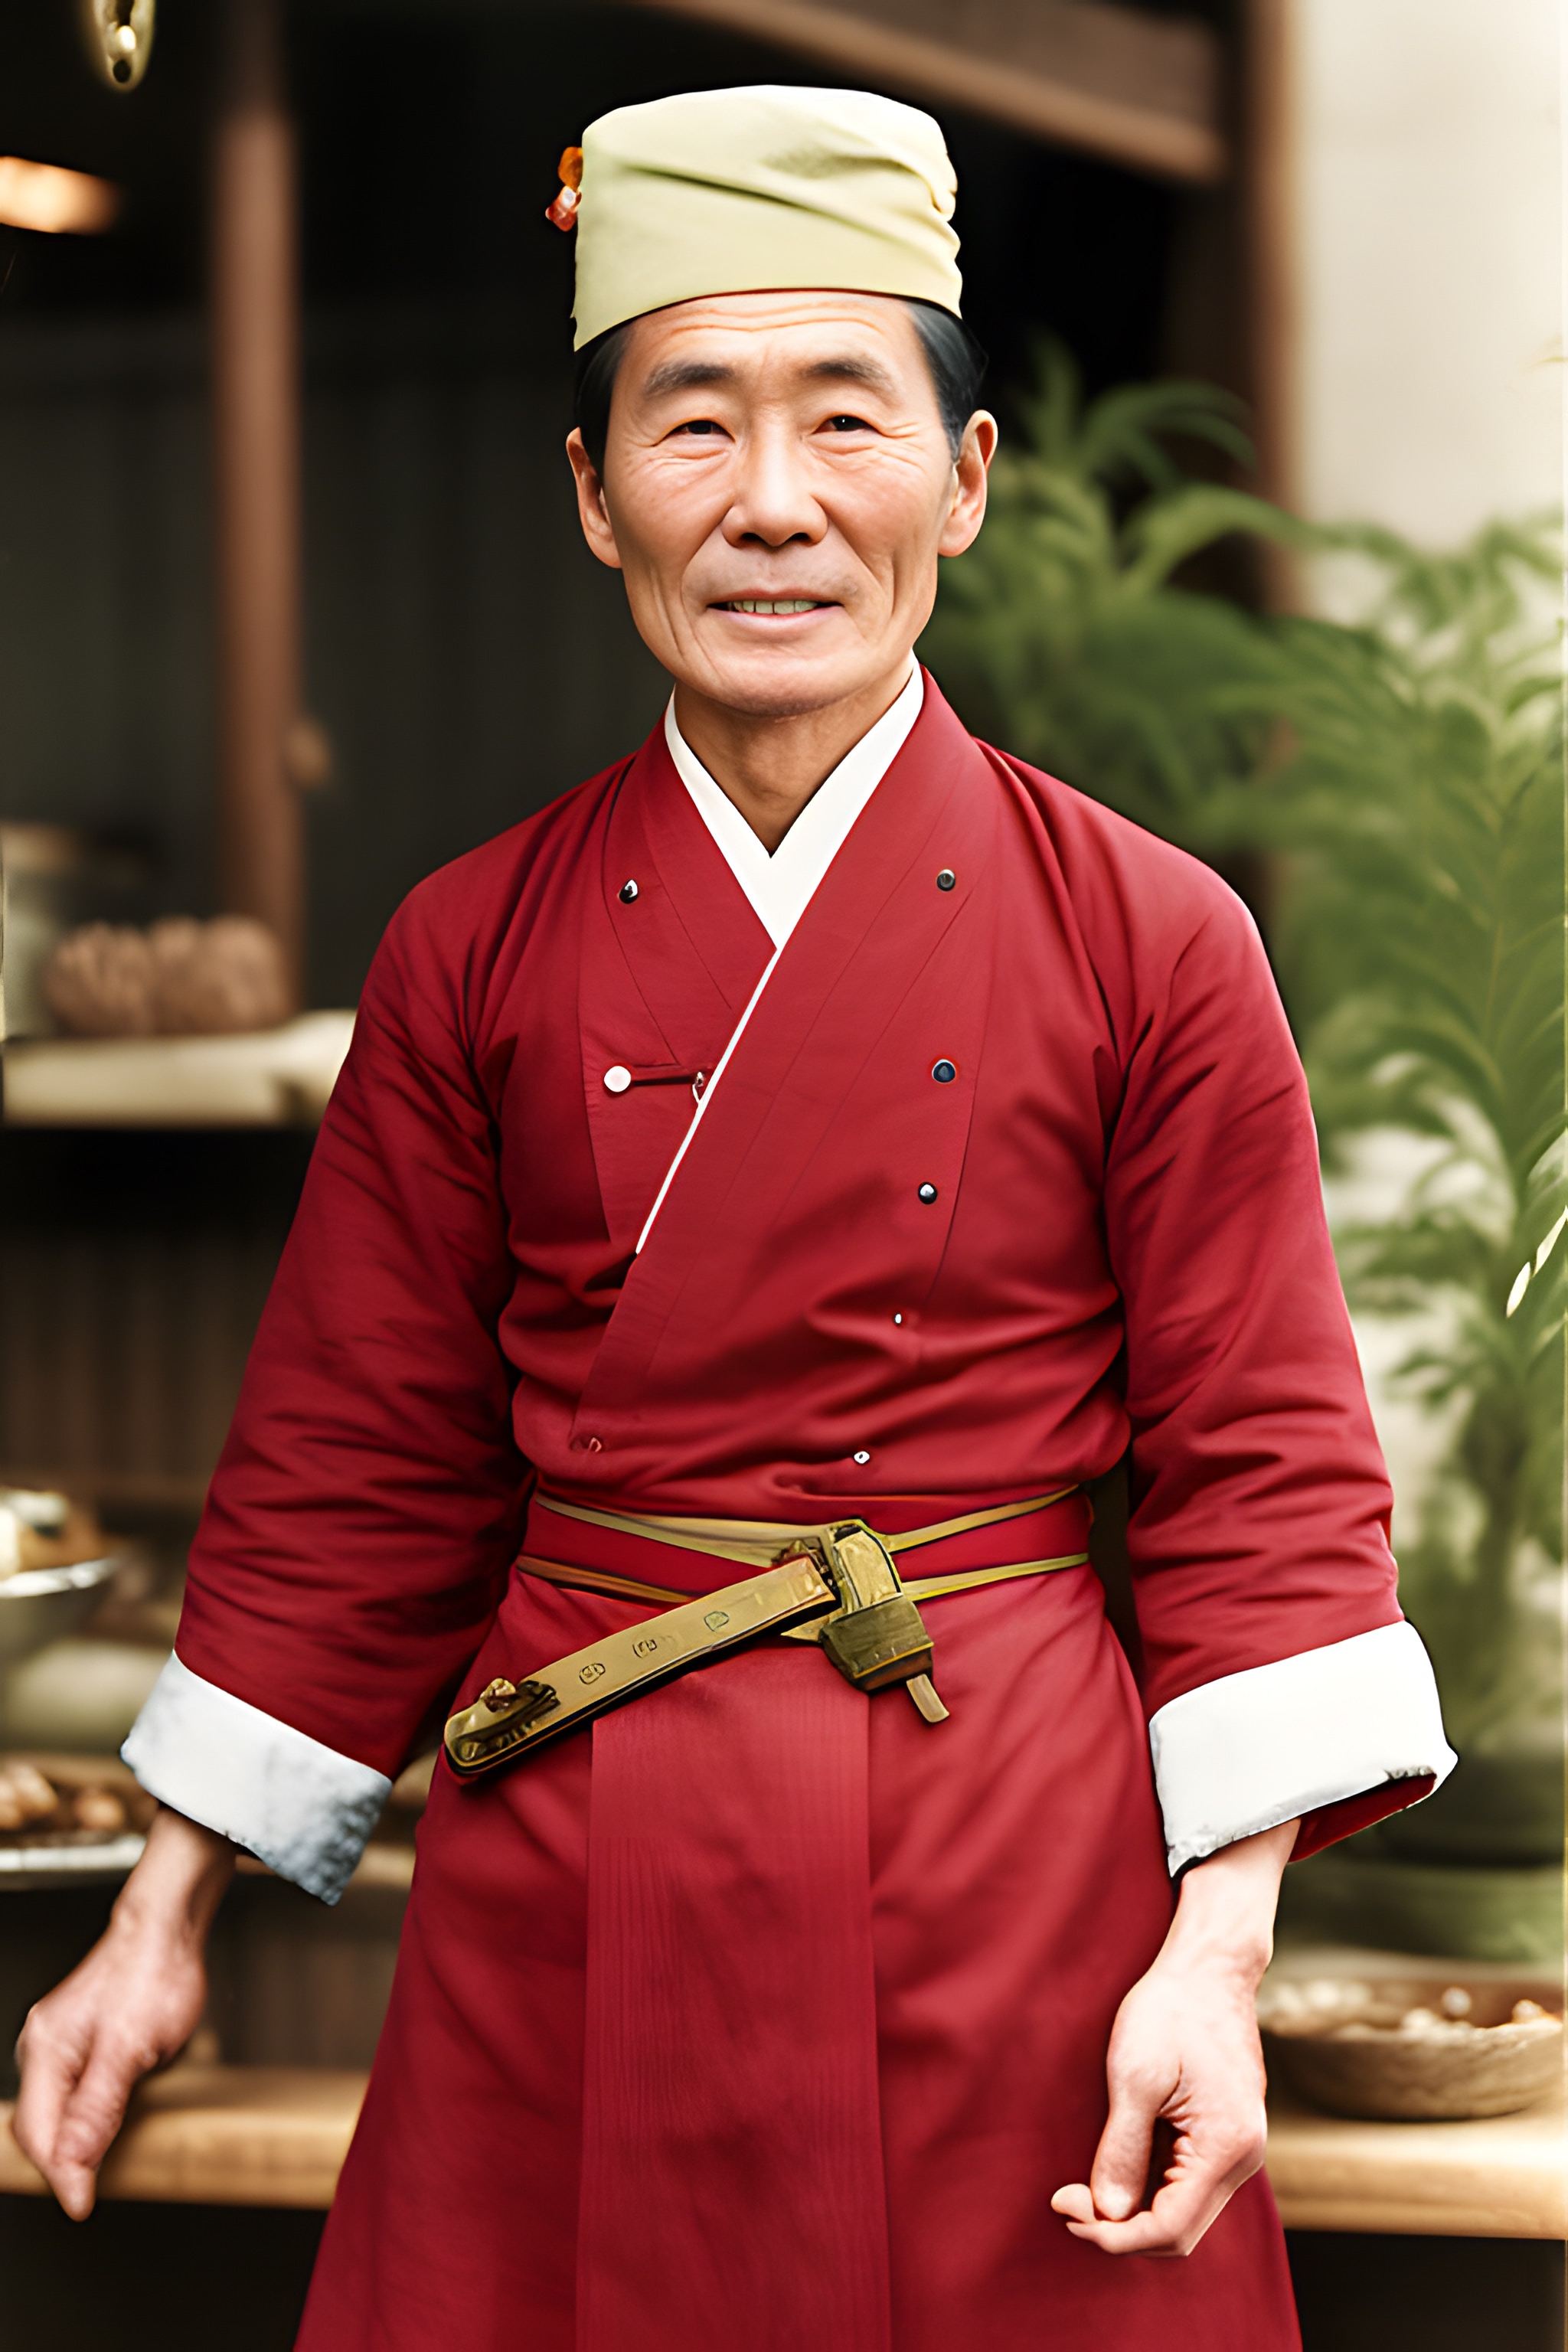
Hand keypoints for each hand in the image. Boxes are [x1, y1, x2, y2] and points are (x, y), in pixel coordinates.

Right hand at [12, 1805, 235, 2218]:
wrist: (169, 1926)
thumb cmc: (154, 1973)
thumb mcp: (131, 2048)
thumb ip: (98, 2109)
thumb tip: (73, 2168)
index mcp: (47, 2050)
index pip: (40, 2134)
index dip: (61, 2175)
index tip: (83, 2206)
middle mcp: (43, 2046)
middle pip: (39, 2128)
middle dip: (61, 2163)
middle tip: (90, 2193)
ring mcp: (59, 2041)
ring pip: (52, 2112)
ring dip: (69, 2143)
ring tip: (93, 2169)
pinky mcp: (78, 2038)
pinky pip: (67, 2092)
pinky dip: (79, 2119)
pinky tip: (98, 2128)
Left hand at [1051, 1817, 1297, 2255]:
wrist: (1209, 1967)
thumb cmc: (1170, 2009)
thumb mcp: (1134, 2075)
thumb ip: (1122, 2149)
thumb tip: (1106, 2212)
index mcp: (1226, 2146)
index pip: (1170, 2227)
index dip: (1113, 2233)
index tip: (1064, 2209)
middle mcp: (1242, 2158)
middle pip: (1179, 2231)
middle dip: (1119, 2228)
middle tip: (1065, 2201)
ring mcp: (1239, 2147)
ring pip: (1183, 2212)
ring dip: (1132, 2212)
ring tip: (1082, 2188)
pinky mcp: (1226, 2135)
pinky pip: (1187, 2184)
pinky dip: (1148, 2189)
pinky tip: (1114, 2167)